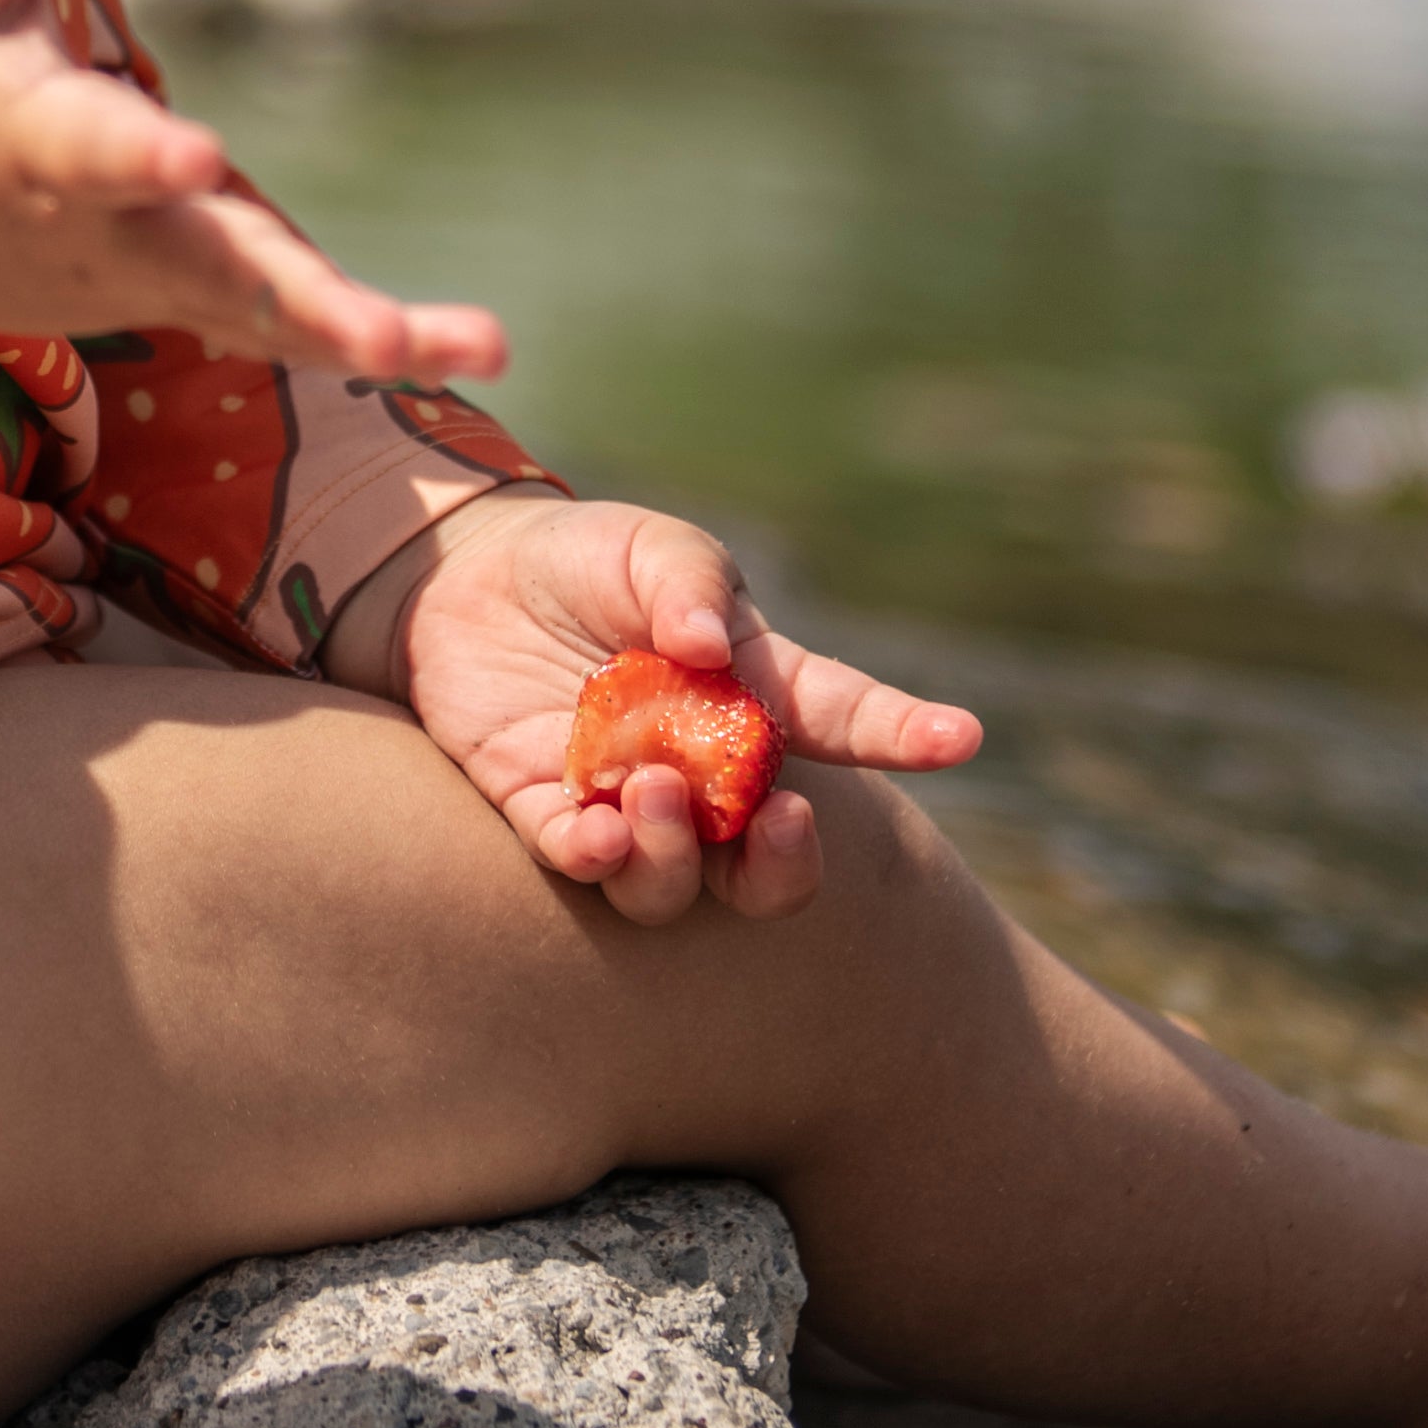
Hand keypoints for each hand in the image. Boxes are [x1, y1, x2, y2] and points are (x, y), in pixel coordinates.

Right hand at [0, 0, 508, 384]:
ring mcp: (139, 282)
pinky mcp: (172, 301)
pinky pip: (270, 330)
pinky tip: (461, 347)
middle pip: (207, 271)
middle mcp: (97, 231)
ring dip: (362, 334)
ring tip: (482, 346)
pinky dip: (356, 342)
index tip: (195, 158)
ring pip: (257, 317)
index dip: (140, 159)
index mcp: (33, 145)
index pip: (92, 155)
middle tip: (385, 338)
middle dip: (298, 304)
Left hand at [362, 492, 980, 924]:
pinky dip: (597, 860)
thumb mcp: (644, 544)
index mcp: (752, 692)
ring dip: (676, 854)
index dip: (904, 731)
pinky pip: (586, 868)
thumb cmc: (585, 560)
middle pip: (771, 859)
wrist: (467, 580)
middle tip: (783, 818)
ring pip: (679, 883)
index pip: (843, 718)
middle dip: (789, 863)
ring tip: (649, 789)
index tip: (960, 737)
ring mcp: (629, 802)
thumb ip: (685, 579)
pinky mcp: (547, 815)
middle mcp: (702, 769)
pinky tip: (594, 831)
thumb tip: (711, 637)